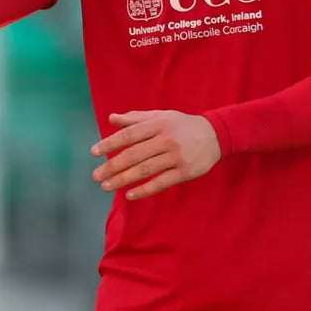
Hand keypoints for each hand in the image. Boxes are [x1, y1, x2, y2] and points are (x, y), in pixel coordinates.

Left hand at [91, 111, 222, 200]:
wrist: (216, 134)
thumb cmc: (182, 125)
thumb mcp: (160, 116)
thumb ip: (135, 118)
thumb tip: (111, 118)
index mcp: (157, 124)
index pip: (128, 135)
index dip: (109, 143)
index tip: (93, 152)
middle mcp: (165, 140)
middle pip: (134, 155)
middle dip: (112, 166)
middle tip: (96, 176)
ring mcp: (176, 157)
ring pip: (145, 170)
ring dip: (123, 179)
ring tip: (106, 186)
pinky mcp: (185, 172)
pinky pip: (162, 182)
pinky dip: (145, 190)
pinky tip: (130, 195)